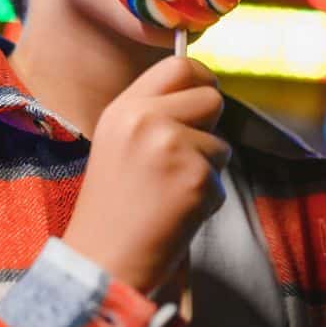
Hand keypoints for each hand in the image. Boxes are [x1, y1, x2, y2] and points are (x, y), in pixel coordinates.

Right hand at [61, 56, 229, 294]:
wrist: (104, 261)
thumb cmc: (114, 209)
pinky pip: (221, 180)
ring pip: (221, 144)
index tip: (205, 95)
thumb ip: (154, 115)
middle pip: (211, 98)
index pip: (179, 65)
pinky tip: (176, 214)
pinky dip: (206, 200)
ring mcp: (173, 147)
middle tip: (183, 159)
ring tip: (169, 194)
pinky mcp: (196, 179)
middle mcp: (147, 120)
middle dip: (209, 128)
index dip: (202, 79)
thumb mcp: (118, 143)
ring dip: (206, 170)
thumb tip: (204, 95)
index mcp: (124, 108)